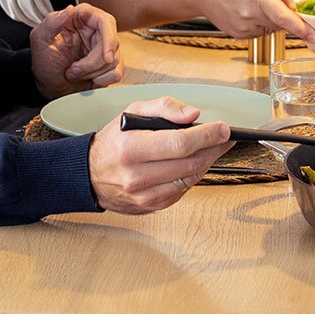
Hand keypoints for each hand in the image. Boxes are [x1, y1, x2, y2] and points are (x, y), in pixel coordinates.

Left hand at [29, 4, 121, 98]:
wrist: (47, 85)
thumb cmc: (44, 60)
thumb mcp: (39, 39)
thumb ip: (51, 22)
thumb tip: (69, 9)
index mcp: (82, 18)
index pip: (105, 21)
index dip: (109, 38)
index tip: (106, 57)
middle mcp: (96, 31)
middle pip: (112, 44)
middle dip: (93, 63)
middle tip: (73, 70)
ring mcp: (104, 48)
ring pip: (114, 60)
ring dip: (92, 73)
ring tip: (73, 73)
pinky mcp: (109, 65)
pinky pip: (117, 72)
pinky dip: (102, 80)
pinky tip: (88, 80)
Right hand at [86, 97, 232, 213]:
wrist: (89, 174)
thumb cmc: (114, 141)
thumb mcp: (133, 111)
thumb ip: (164, 107)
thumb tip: (192, 115)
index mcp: (132, 148)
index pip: (180, 143)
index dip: (207, 135)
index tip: (224, 129)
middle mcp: (137, 176)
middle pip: (190, 163)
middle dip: (214, 148)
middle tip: (225, 138)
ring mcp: (143, 195)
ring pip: (189, 179)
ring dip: (207, 162)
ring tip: (213, 148)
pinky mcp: (150, 206)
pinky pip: (182, 192)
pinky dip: (192, 176)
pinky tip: (193, 164)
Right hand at [201, 0, 314, 42]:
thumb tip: (294, 5)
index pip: (284, 17)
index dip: (302, 29)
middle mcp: (249, 15)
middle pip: (280, 22)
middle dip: (280, 11)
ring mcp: (243, 28)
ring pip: (270, 27)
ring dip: (268, 17)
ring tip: (251, 1)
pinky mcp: (238, 34)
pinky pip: (259, 31)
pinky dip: (258, 22)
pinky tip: (245, 10)